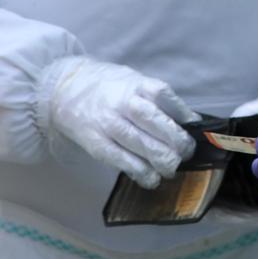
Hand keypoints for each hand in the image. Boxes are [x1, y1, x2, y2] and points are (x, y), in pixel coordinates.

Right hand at [39, 57, 195, 187]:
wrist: (63, 91)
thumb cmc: (107, 88)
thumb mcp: (132, 80)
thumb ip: (155, 98)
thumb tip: (185, 121)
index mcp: (135, 84)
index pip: (163, 95)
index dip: (182, 113)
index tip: (193, 126)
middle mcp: (122, 103)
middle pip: (155, 123)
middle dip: (178, 143)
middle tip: (186, 152)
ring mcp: (108, 124)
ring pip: (142, 146)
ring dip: (163, 161)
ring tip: (171, 168)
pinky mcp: (98, 145)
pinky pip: (124, 162)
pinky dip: (142, 173)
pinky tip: (151, 178)